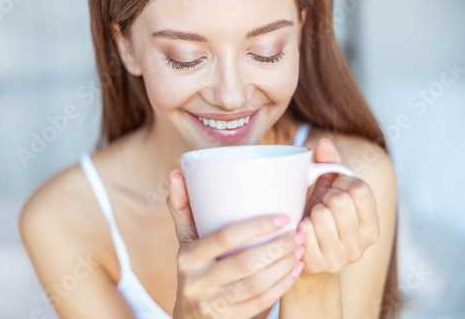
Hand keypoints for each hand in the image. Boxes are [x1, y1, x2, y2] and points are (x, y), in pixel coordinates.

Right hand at [166, 171, 304, 318]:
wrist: (191, 317)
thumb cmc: (195, 268)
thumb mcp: (186, 241)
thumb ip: (183, 208)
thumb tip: (177, 173)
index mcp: (187, 257)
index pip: (224, 237)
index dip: (256, 226)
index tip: (283, 216)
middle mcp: (196, 282)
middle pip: (244, 263)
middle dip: (277, 247)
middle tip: (297, 234)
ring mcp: (212, 305)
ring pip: (256, 285)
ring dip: (283, 266)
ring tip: (299, 250)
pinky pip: (261, 303)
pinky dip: (282, 286)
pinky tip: (294, 270)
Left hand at [298, 139, 379, 274]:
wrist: (306, 254)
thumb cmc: (319, 217)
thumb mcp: (329, 191)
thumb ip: (330, 165)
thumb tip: (324, 143)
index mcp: (371, 223)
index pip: (360, 189)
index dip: (341, 183)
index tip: (333, 189)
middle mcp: (362, 243)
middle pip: (340, 201)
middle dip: (324, 198)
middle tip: (319, 206)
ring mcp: (342, 256)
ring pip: (321, 216)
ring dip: (310, 213)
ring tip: (311, 220)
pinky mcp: (320, 265)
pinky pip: (305, 233)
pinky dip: (299, 228)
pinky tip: (302, 233)